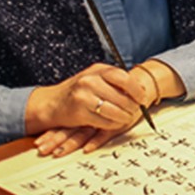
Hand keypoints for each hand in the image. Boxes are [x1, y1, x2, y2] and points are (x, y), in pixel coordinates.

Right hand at [26, 62, 149, 155]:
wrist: (52, 103)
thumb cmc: (78, 91)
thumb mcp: (95, 78)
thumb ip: (114, 81)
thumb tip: (141, 89)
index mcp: (97, 70)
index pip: (123, 77)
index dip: (136, 89)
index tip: (142, 97)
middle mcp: (90, 81)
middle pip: (121, 96)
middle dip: (132, 106)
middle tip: (137, 111)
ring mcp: (83, 97)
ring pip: (115, 110)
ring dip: (124, 117)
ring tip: (127, 118)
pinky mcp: (80, 113)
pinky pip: (104, 121)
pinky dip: (112, 124)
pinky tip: (114, 123)